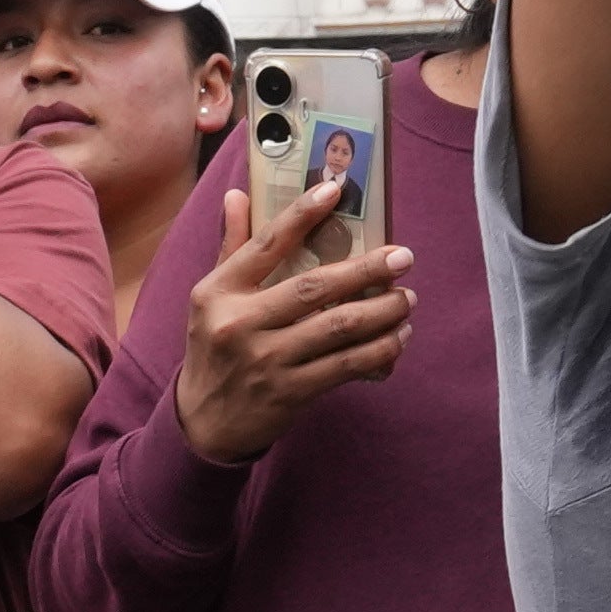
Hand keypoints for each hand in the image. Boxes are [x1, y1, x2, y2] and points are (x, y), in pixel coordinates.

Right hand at [171, 158, 409, 466]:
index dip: (302, 214)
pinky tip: (398, 336)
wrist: (203, 422)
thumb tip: (236, 194)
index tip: (335, 189)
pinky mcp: (289, 392)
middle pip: (315, 287)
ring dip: (382, 311)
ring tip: (407, 299)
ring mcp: (266, 360)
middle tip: (404, 257)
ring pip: (338, 327)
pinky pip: (345, 365)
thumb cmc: (214, 349)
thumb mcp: (211, 298)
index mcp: (219, 292)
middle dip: (367, 269)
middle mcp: (240, 323)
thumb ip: (230, 247)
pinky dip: (379, 350)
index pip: (266, 244)